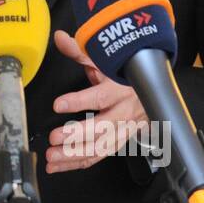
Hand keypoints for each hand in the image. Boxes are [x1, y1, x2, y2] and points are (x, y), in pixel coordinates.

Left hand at [44, 30, 146, 173]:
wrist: (152, 87)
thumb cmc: (124, 73)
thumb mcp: (105, 59)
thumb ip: (80, 51)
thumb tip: (59, 37)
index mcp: (119, 89)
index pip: (99, 97)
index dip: (79, 102)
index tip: (58, 104)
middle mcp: (124, 112)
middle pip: (102, 129)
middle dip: (76, 136)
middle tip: (54, 138)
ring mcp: (124, 130)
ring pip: (101, 148)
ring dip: (74, 156)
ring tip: (51, 158)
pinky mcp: (120, 142)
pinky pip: (99, 156)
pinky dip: (78, 163)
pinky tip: (58, 165)